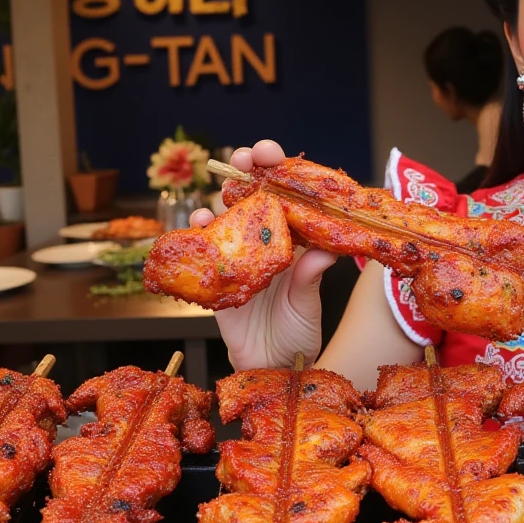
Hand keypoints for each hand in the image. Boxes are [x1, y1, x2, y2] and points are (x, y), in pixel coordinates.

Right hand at [188, 140, 336, 371]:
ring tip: (221, 194)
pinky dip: (198, 232)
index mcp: (295, 241)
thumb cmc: (297, 334)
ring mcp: (239, 255)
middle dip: (246, 170)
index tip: (272, 155)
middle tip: (243, 158)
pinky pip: (203, 248)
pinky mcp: (216, 275)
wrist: (272, 367)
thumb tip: (324, 254)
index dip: (280, 171)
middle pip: (254, 195)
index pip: (288, 197)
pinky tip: (199, 223)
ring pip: (225, 216)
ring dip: (219, 199)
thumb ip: (309, 280)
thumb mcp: (307, 308)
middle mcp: (266, 242)